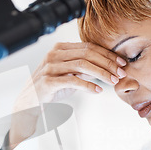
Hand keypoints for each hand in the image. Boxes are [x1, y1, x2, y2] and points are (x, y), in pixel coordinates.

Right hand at [8, 42, 126, 149]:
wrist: (29, 103)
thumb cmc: (49, 88)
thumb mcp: (69, 74)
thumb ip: (84, 69)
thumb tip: (106, 66)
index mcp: (60, 48)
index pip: (89, 47)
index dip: (107, 54)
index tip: (121, 63)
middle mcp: (54, 55)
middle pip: (88, 54)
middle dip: (108, 63)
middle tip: (121, 73)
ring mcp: (50, 67)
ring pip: (82, 65)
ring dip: (101, 73)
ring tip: (112, 81)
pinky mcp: (48, 81)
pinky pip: (72, 81)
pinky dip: (88, 86)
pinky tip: (98, 90)